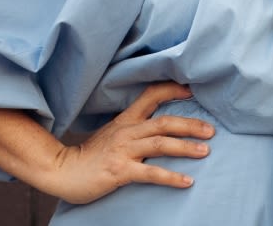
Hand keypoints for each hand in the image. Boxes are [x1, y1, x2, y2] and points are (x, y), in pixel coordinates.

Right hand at [45, 82, 214, 203]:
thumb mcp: (113, 132)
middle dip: (191, 125)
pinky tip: (187, 181)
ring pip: (160, 144)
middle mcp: (127, 132)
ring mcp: (123, 151)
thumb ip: (135, 125)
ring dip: (186, 147)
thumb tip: (162, 125)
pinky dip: (171, 177)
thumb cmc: (90, 154)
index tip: (193, 91)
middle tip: (212, 130)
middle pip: (164, 122)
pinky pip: (151, 173)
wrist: (61, 171)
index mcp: (126, 120)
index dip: (172, 90)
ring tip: (205, 151)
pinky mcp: (120, 171)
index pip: (151, 95)